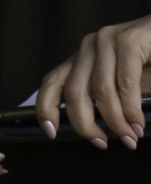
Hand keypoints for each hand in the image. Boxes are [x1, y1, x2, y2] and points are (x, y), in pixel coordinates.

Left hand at [35, 14, 150, 148]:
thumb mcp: (124, 86)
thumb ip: (106, 100)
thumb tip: (93, 126)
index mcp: (82, 57)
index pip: (52, 82)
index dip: (45, 108)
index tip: (51, 132)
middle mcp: (89, 47)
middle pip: (73, 91)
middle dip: (85, 124)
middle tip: (101, 143)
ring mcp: (106, 41)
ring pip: (100, 91)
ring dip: (115, 122)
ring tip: (130, 137)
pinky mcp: (128, 40)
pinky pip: (124, 84)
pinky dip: (131, 109)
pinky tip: (137, 124)